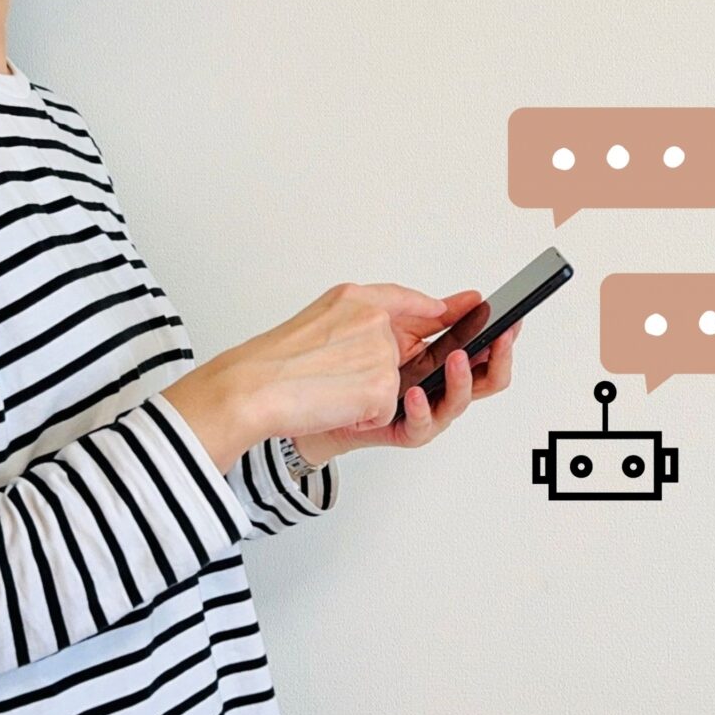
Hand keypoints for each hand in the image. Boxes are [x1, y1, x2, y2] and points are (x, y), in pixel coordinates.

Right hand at [163, 283, 445, 472]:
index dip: (439, 306)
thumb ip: (370, 313)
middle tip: (358, 377)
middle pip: (405, 350)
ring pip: (394, 384)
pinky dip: (361, 415)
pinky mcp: (383, 387)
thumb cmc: (275, 362)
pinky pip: (386, 409)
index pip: (407, 300)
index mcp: (357, 299)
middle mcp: (375, 319)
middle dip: (387, 370)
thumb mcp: (322, 317)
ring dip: (365, 395)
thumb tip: (424, 314)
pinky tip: (334, 405)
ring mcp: (382, 353)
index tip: (463, 306)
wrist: (250, 388)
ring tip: (329, 388)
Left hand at [293, 291, 521, 463]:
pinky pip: (422, 425)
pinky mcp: (404, 430)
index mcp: (442, 358)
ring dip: (463, 379)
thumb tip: (470, 298)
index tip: (513, 318)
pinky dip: (421, 408)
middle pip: (486, 379)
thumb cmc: (349, 359)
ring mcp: (424, 410)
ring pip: (460, 402)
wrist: (311, 392)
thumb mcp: (388, 317)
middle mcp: (439, 386)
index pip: (483, 348)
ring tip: (459, 358)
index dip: (502, 335)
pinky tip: (415, 394)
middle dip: (499, 358)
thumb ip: (428, 309)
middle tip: (500, 338)